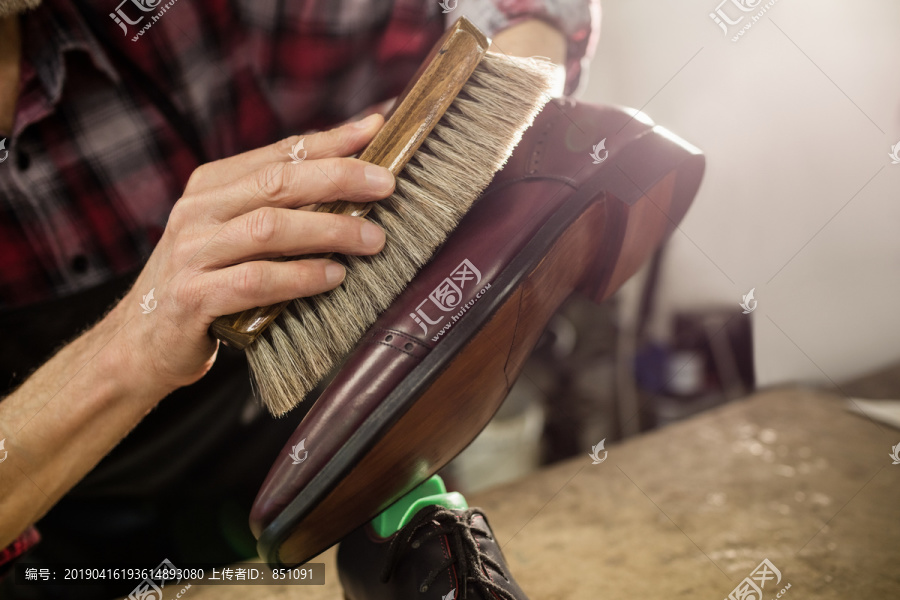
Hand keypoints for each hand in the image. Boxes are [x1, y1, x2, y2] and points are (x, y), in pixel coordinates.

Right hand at [114, 114, 393, 393]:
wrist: (142, 342)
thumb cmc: (205, 283)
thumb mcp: (232, 235)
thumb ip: (277, 209)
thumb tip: (352, 181)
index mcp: (210, 186)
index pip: (278, 153)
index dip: (330, 140)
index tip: (375, 131)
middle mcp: (198, 212)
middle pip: (277, 181)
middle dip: (338, 177)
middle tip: (386, 185)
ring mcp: (191, 253)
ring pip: (270, 228)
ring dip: (329, 230)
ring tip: (373, 238)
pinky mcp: (193, 298)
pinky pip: (256, 281)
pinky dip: (301, 277)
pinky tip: (334, 276)